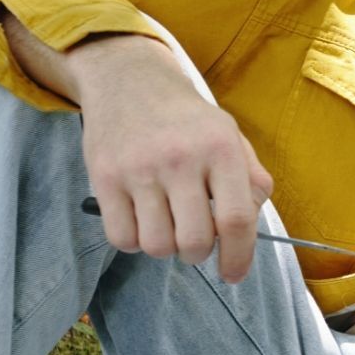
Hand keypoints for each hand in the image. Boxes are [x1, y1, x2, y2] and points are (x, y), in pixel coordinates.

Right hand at [70, 34, 272, 283]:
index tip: (234, 275)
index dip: (239, 256)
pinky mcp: (103, 176)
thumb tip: (251, 231)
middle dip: (198, 254)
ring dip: (166, 248)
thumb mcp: (232, 137)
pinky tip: (142, 220)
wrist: (130, 80)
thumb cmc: (189, 120)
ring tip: (168, 226)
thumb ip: (251, 182)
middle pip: (195, 240)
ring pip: (156, 245)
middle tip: (196, 242)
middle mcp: (180, 158)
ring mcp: (138, 168)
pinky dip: (134, 241)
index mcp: (221, 149)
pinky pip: (121, 238)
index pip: (236, 220)